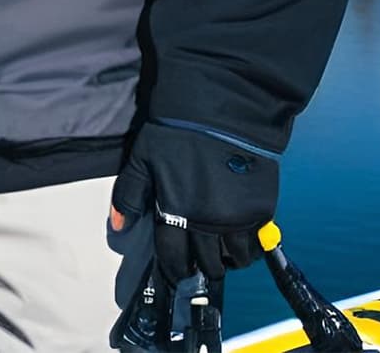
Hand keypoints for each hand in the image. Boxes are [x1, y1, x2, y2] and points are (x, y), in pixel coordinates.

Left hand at [111, 121, 276, 284]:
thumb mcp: (142, 158)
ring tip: (221, 248)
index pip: (173, 257)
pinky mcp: (261, 210)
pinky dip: (251, 247)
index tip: (175, 268)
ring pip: (236, 259)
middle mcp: (207, 222)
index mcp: (176, 211)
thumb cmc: (176, 132)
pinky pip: (258, 244)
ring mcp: (237, 218)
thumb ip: (129, 194)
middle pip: (207, 264)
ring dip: (228, 259)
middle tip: (199, 258)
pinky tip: (241, 236)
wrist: (221, 111)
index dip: (173, 267)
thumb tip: (118, 225)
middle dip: (201, 266)